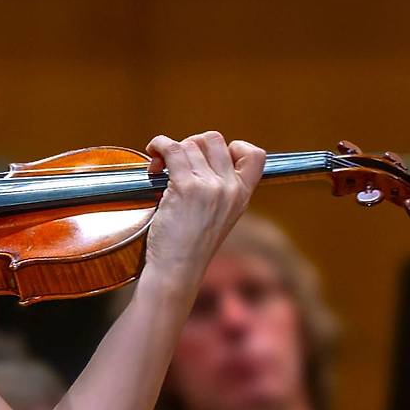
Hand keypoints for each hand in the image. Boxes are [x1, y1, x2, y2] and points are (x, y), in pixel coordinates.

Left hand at [143, 132, 265, 283]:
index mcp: (242, 195)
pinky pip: (171, 149)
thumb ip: (219, 191)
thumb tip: (198, 157)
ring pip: (189, 145)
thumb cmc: (189, 247)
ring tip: (158, 168)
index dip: (233, 146)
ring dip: (169, 150)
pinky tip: (153, 154)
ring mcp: (210, 187)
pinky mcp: (186, 187)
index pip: (255, 155)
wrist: (177, 269)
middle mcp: (230, 188)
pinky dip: (158, 145)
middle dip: (191, 144)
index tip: (210, 158)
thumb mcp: (218, 218)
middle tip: (176, 162)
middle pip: (214, 140)